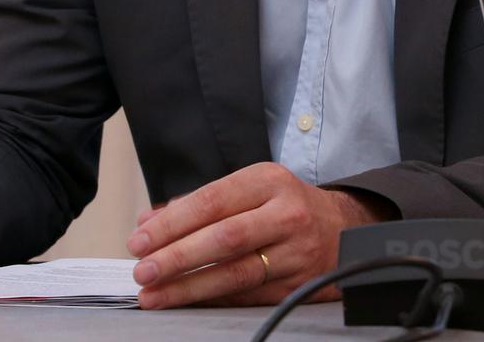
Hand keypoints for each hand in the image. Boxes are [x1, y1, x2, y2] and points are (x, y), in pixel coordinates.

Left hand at [127, 161, 392, 308]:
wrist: (344, 228)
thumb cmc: (286, 205)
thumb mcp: (250, 188)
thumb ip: (199, 203)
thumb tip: (149, 222)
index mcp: (268, 181)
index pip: (212, 201)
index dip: (172, 223)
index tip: (140, 239)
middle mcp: (286, 213)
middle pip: (225, 238)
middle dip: (177, 257)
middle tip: (143, 270)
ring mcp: (295, 251)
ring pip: (236, 273)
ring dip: (189, 287)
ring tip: (155, 295)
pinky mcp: (299, 284)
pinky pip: (248, 296)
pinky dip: (213, 301)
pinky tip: (187, 303)